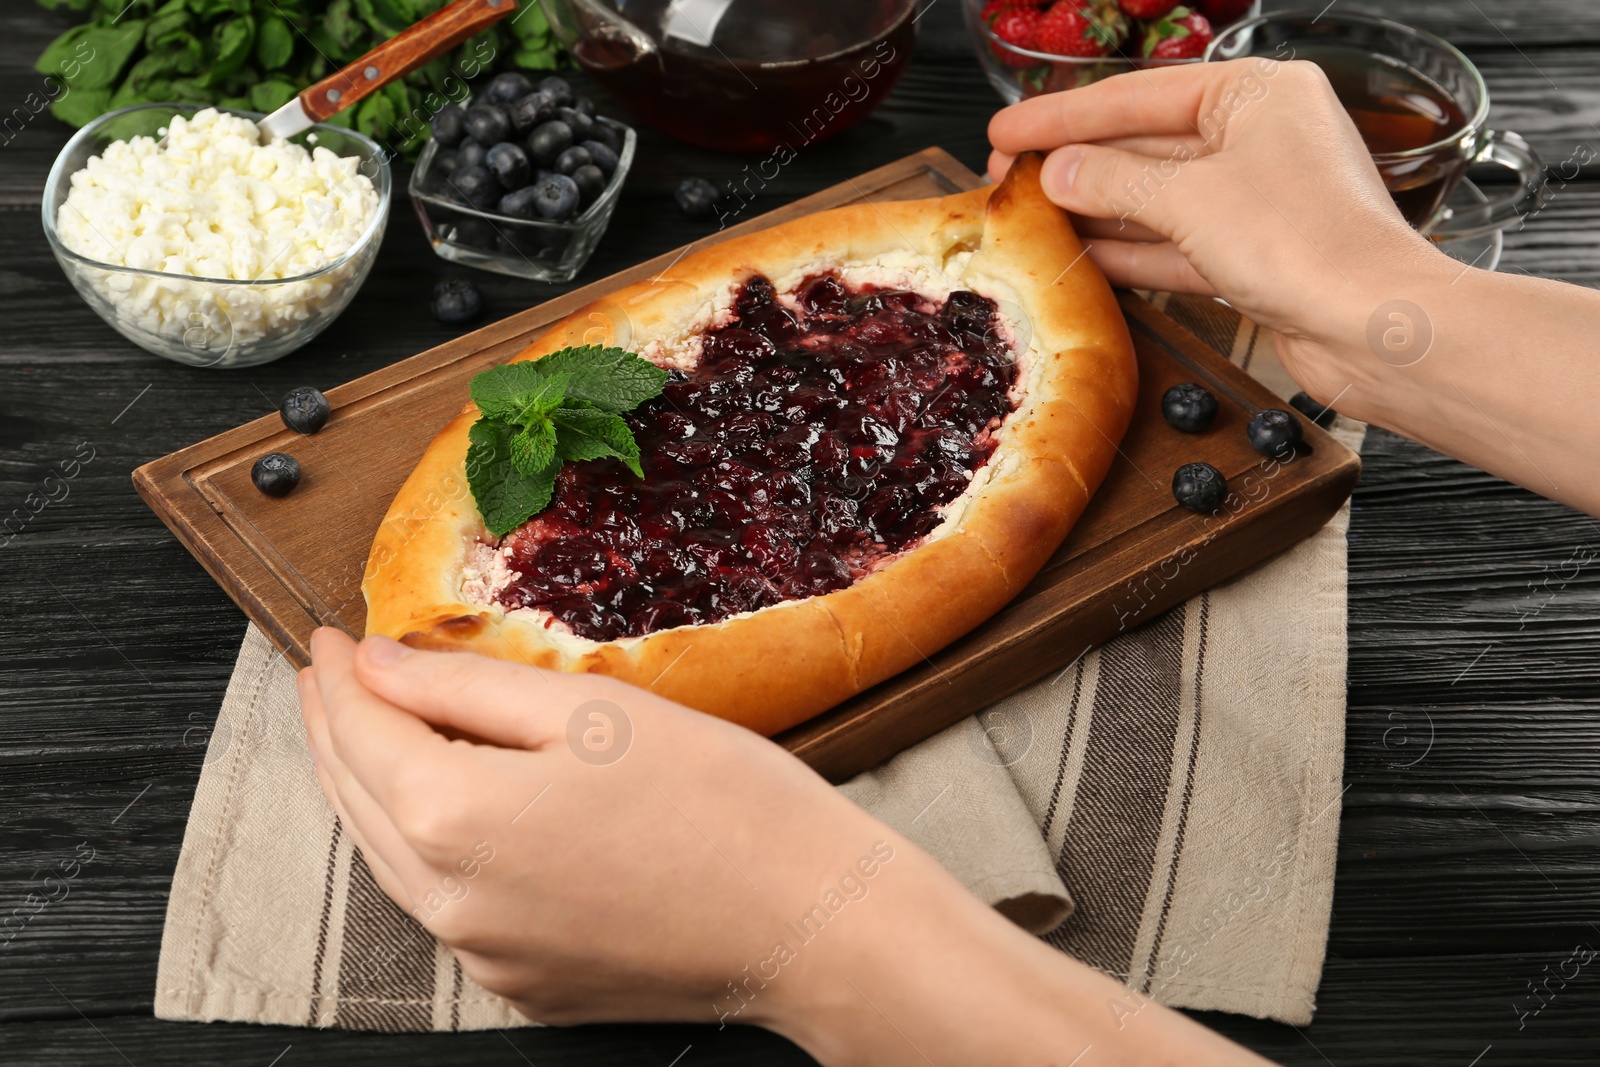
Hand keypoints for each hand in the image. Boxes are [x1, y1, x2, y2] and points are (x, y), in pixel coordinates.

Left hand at [297, 628, 927, 1029]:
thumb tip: (374, 666)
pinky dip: (426, 850)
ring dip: (370, 792)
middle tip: (328, 678)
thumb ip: (464, 685)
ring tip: (368, 734)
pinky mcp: (522, 985)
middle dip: (335, 731)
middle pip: (357, 800)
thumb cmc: (718, 799)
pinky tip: (448, 811)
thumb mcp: (590, 710)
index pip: (361, 731)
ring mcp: (484, 956)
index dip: (337, 678)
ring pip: (391, 859)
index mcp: (456, 819)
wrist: (810, 921)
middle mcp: (450, 903)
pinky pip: (445, 906)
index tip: (326, 639)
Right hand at [987, 58, 1451, 408]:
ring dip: (1095, 210)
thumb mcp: (1189, 198)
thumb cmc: (1304, 244)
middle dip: (1077, 164)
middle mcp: (1262, 137)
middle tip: (1009, 176)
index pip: (1138, 96)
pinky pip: (1177, 242)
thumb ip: (1113, 180)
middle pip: (1147, 144)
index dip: (1063, 116)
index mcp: (1258, 93)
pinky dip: (1131, 250)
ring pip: (1158, 197)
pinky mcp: (1257, 254)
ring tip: (1032, 218)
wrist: (1373, 327)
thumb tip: (1059, 172)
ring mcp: (1260, 198)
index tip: (1007, 132)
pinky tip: (1080, 257)